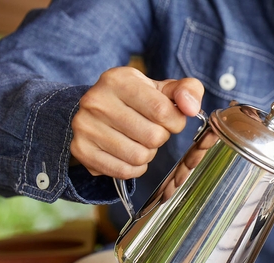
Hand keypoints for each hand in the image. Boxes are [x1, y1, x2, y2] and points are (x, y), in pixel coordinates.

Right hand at [70, 66, 203, 178]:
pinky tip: (128, 153)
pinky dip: (134, 168)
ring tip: (139, 141)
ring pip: (139, 156)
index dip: (175, 122)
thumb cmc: (137, 100)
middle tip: (151, 130)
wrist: (97, 111)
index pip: (162, 111)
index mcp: (118, 80)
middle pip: (153, 137)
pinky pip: (123, 171)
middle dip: (160, 138)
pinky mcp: (81, 150)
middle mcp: (96, 101)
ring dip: (148, 154)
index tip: (170, 120)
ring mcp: (85, 126)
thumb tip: (191, 108)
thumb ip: (187, 90)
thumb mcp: (162, 89)